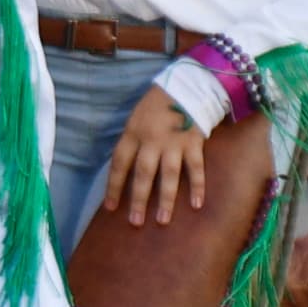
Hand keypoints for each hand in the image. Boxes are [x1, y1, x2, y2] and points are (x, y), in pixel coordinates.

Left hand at [105, 85, 209, 225]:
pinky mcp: (193, 142)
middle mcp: (151, 140)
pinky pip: (195, 167)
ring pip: (168, 174)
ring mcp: (174, 142)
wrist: (186, 84)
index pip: (119, 163)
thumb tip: (124, 172)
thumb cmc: (157, 105)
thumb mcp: (136, 119)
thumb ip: (132, 142)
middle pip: (143, 173)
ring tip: (162, 220)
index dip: (114, 186)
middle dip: (138, 199)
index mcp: (133, 133)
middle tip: (135, 222)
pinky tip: (197, 204)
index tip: (110, 208)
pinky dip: (197, 186)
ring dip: (166, 199)